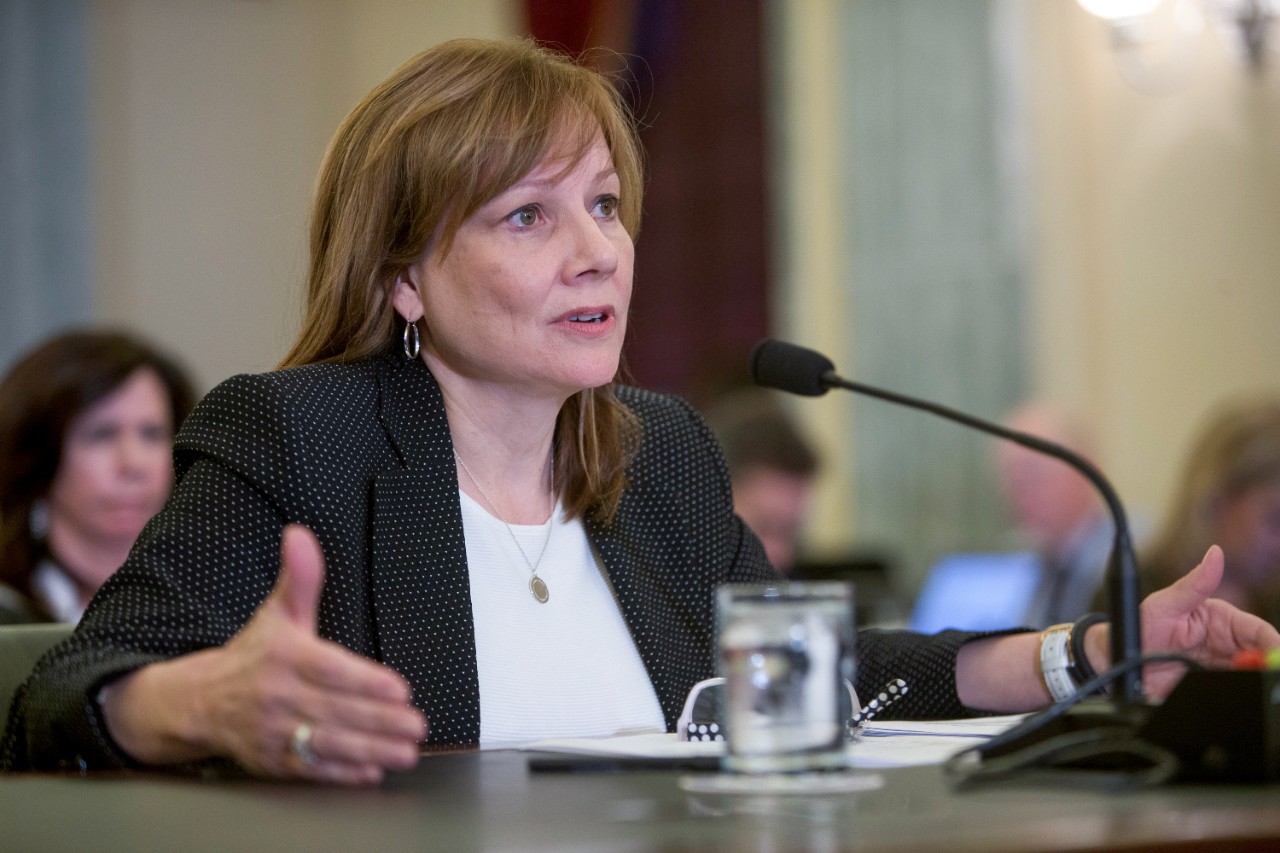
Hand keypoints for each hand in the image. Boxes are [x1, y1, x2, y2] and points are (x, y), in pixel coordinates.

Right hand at [103, 525, 427, 783]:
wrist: (200, 701)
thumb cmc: (253, 654)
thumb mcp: (278, 612)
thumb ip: (300, 578)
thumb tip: (300, 535)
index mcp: (283, 657)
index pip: (330, 670)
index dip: (366, 681)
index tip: (400, 689)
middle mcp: (277, 696)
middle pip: (335, 710)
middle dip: (380, 721)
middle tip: (416, 726)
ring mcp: (273, 732)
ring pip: (327, 743)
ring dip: (370, 750)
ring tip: (406, 753)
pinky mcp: (272, 761)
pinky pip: (309, 770)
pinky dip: (341, 774)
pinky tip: (370, 773)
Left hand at [1085, 545, 1279, 699]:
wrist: (1119, 659)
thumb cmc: (1142, 625)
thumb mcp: (1166, 604)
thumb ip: (1193, 584)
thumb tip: (1215, 553)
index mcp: (1222, 619)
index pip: (1258, 631)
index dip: (1271, 643)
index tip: (1274, 653)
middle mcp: (1226, 643)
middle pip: (1261, 655)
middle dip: (1268, 664)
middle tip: (1267, 672)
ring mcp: (1220, 666)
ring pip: (1250, 673)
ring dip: (1255, 679)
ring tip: (1255, 683)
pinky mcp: (1210, 685)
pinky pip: (1233, 689)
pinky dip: (1241, 691)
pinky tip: (1241, 691)